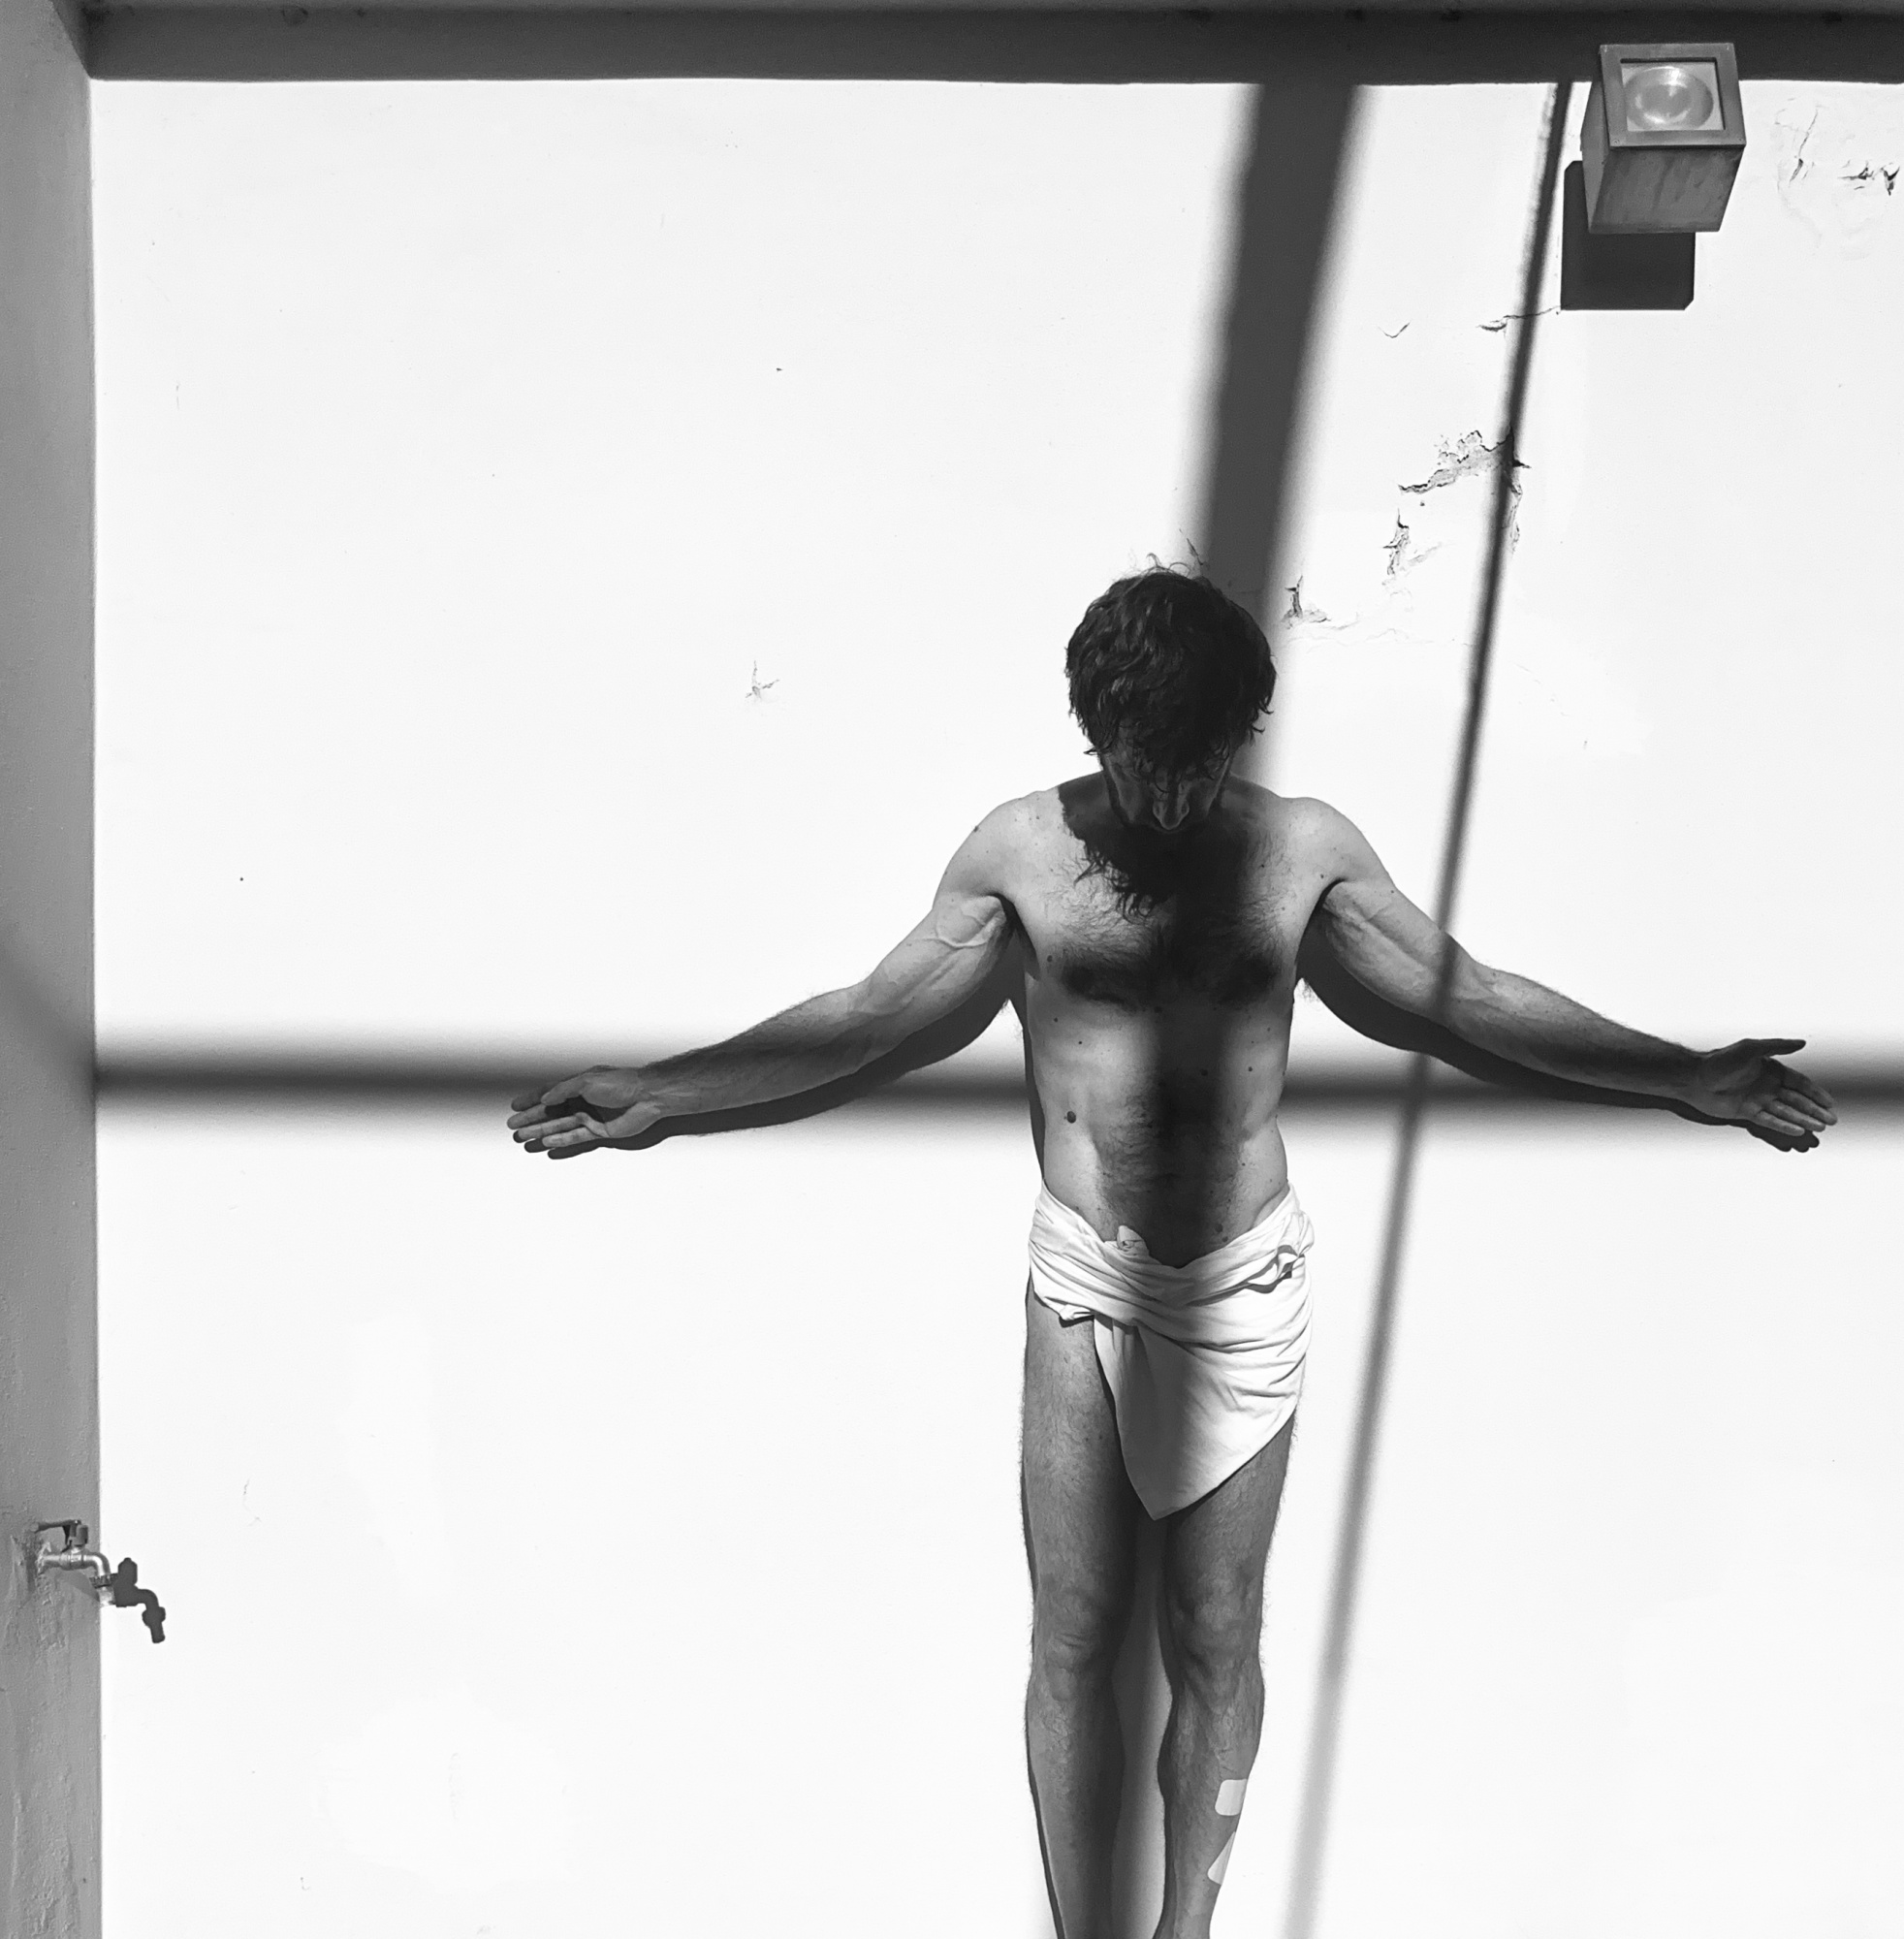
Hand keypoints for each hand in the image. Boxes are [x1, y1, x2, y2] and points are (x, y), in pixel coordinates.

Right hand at [506, 1066, 662, 1155]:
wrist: (648, 1097)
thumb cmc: (621, 1083)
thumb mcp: (588, 1080)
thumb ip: (564, 1090)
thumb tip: (545, 1097)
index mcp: (579, 1085)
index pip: (550, 1092)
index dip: (532, 1099)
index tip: (515, 1106)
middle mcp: (582, 1101)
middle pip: (551, 1112)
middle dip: (531, 1119)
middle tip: (513, 1126)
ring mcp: (590, 1117)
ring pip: (560, 1126)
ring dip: (541, 1132)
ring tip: (522, 1137)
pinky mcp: (599, 1131)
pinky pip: (575, 1137)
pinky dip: (561, 1140)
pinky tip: (546, 1144)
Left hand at [1682, 1038, 1838, 1148]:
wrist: (1694, 1077)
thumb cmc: (1720, 1060)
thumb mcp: (1751, 1049)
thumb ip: (1777, 1046)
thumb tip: (1803, 1042)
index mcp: (1771, 1069)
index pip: (1799, 1083)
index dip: (1815, 1093)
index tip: (1830, 1103)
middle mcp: (1766, 1085)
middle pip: (1796, 1100)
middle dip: (1814, 1110)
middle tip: (1831, 1121)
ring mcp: (1757, 1100)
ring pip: (1785, 1112)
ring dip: (1803, 1120)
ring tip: (1819, 1128)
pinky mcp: (1746, 1112)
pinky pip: (1769, 1120)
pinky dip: (1783, 1126)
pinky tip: (1797, 1132)